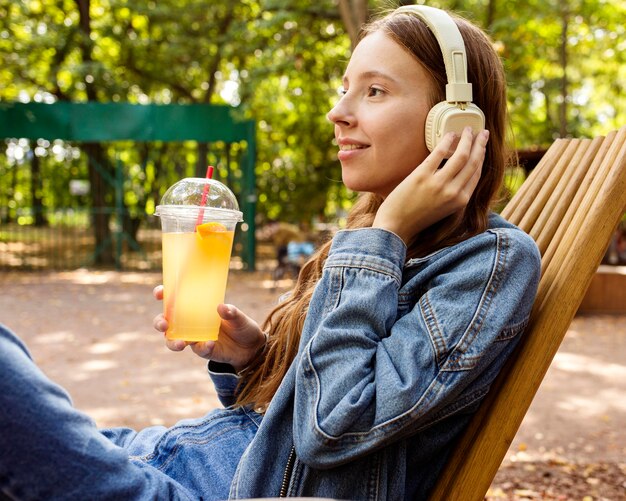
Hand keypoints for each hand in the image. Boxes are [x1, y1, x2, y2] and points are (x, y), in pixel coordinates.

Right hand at [152, 286, 265, 371]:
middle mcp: (190, 323)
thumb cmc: (241, 325)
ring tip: (181, 343)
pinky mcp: (203, 350)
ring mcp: (195, 338)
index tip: (159, 292)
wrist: (252, 347)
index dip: (163, 294)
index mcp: (195, 307)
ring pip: (173, 340)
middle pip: (165, 322)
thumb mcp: (239, 316)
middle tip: (164, 324)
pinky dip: (202, 347)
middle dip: (160, 322)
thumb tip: (222, 307)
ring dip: (172, 342)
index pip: (174, 299)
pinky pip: (197, 350)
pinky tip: (209, 344)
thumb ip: (231, 312)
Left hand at [372, 126, 488, 243]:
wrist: (395, 226)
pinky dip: (447, 141)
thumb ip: (454, 193)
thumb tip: (459, 173)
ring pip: (461, 155)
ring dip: (467, 139)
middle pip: (473, 162)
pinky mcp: (422, 176)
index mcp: (461, 201)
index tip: (482, 147)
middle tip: (483, 132)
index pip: (477, 174)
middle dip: (480, 145)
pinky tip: (449, 135)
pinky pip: (439, 153)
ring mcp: (438, 183)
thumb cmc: (417, 218)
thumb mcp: (444, 209)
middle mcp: (453, 192)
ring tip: (467, 130)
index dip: (482, 157)